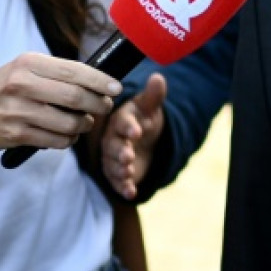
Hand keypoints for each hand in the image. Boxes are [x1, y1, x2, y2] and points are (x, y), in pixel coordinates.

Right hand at [0, 53, 120, 154]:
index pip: (75, 70)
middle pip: (78, 97)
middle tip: (105, 107)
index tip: (117, 87)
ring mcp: (19, 110)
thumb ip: (54, 73)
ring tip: (83, 123)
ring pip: (71, 122)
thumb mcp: (20, 71)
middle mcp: (24, 83)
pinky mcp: (17, 134)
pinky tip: (66, 135)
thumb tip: (96, 81)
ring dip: (84, 125)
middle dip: (99, 104)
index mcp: (28, 62)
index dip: (101, 81)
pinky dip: (68, 140)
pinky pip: (57, 140)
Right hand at [103, 73, 166, 200]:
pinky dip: (124, 188)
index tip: (137, 131)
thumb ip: (154, 95)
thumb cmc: (142, 118)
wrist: (140, 137)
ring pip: (112, 165)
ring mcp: (114, 158)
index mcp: (121, 121)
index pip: (122, 123)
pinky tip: (131, 193)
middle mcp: (113, 139)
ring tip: (128, 173)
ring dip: (119, 170)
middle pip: (113, 146)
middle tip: (127, 156)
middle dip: (120, 152)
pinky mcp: (118, 174)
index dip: (128, 127)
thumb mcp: (150, 107)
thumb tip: (158, 78)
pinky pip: (118, 182)